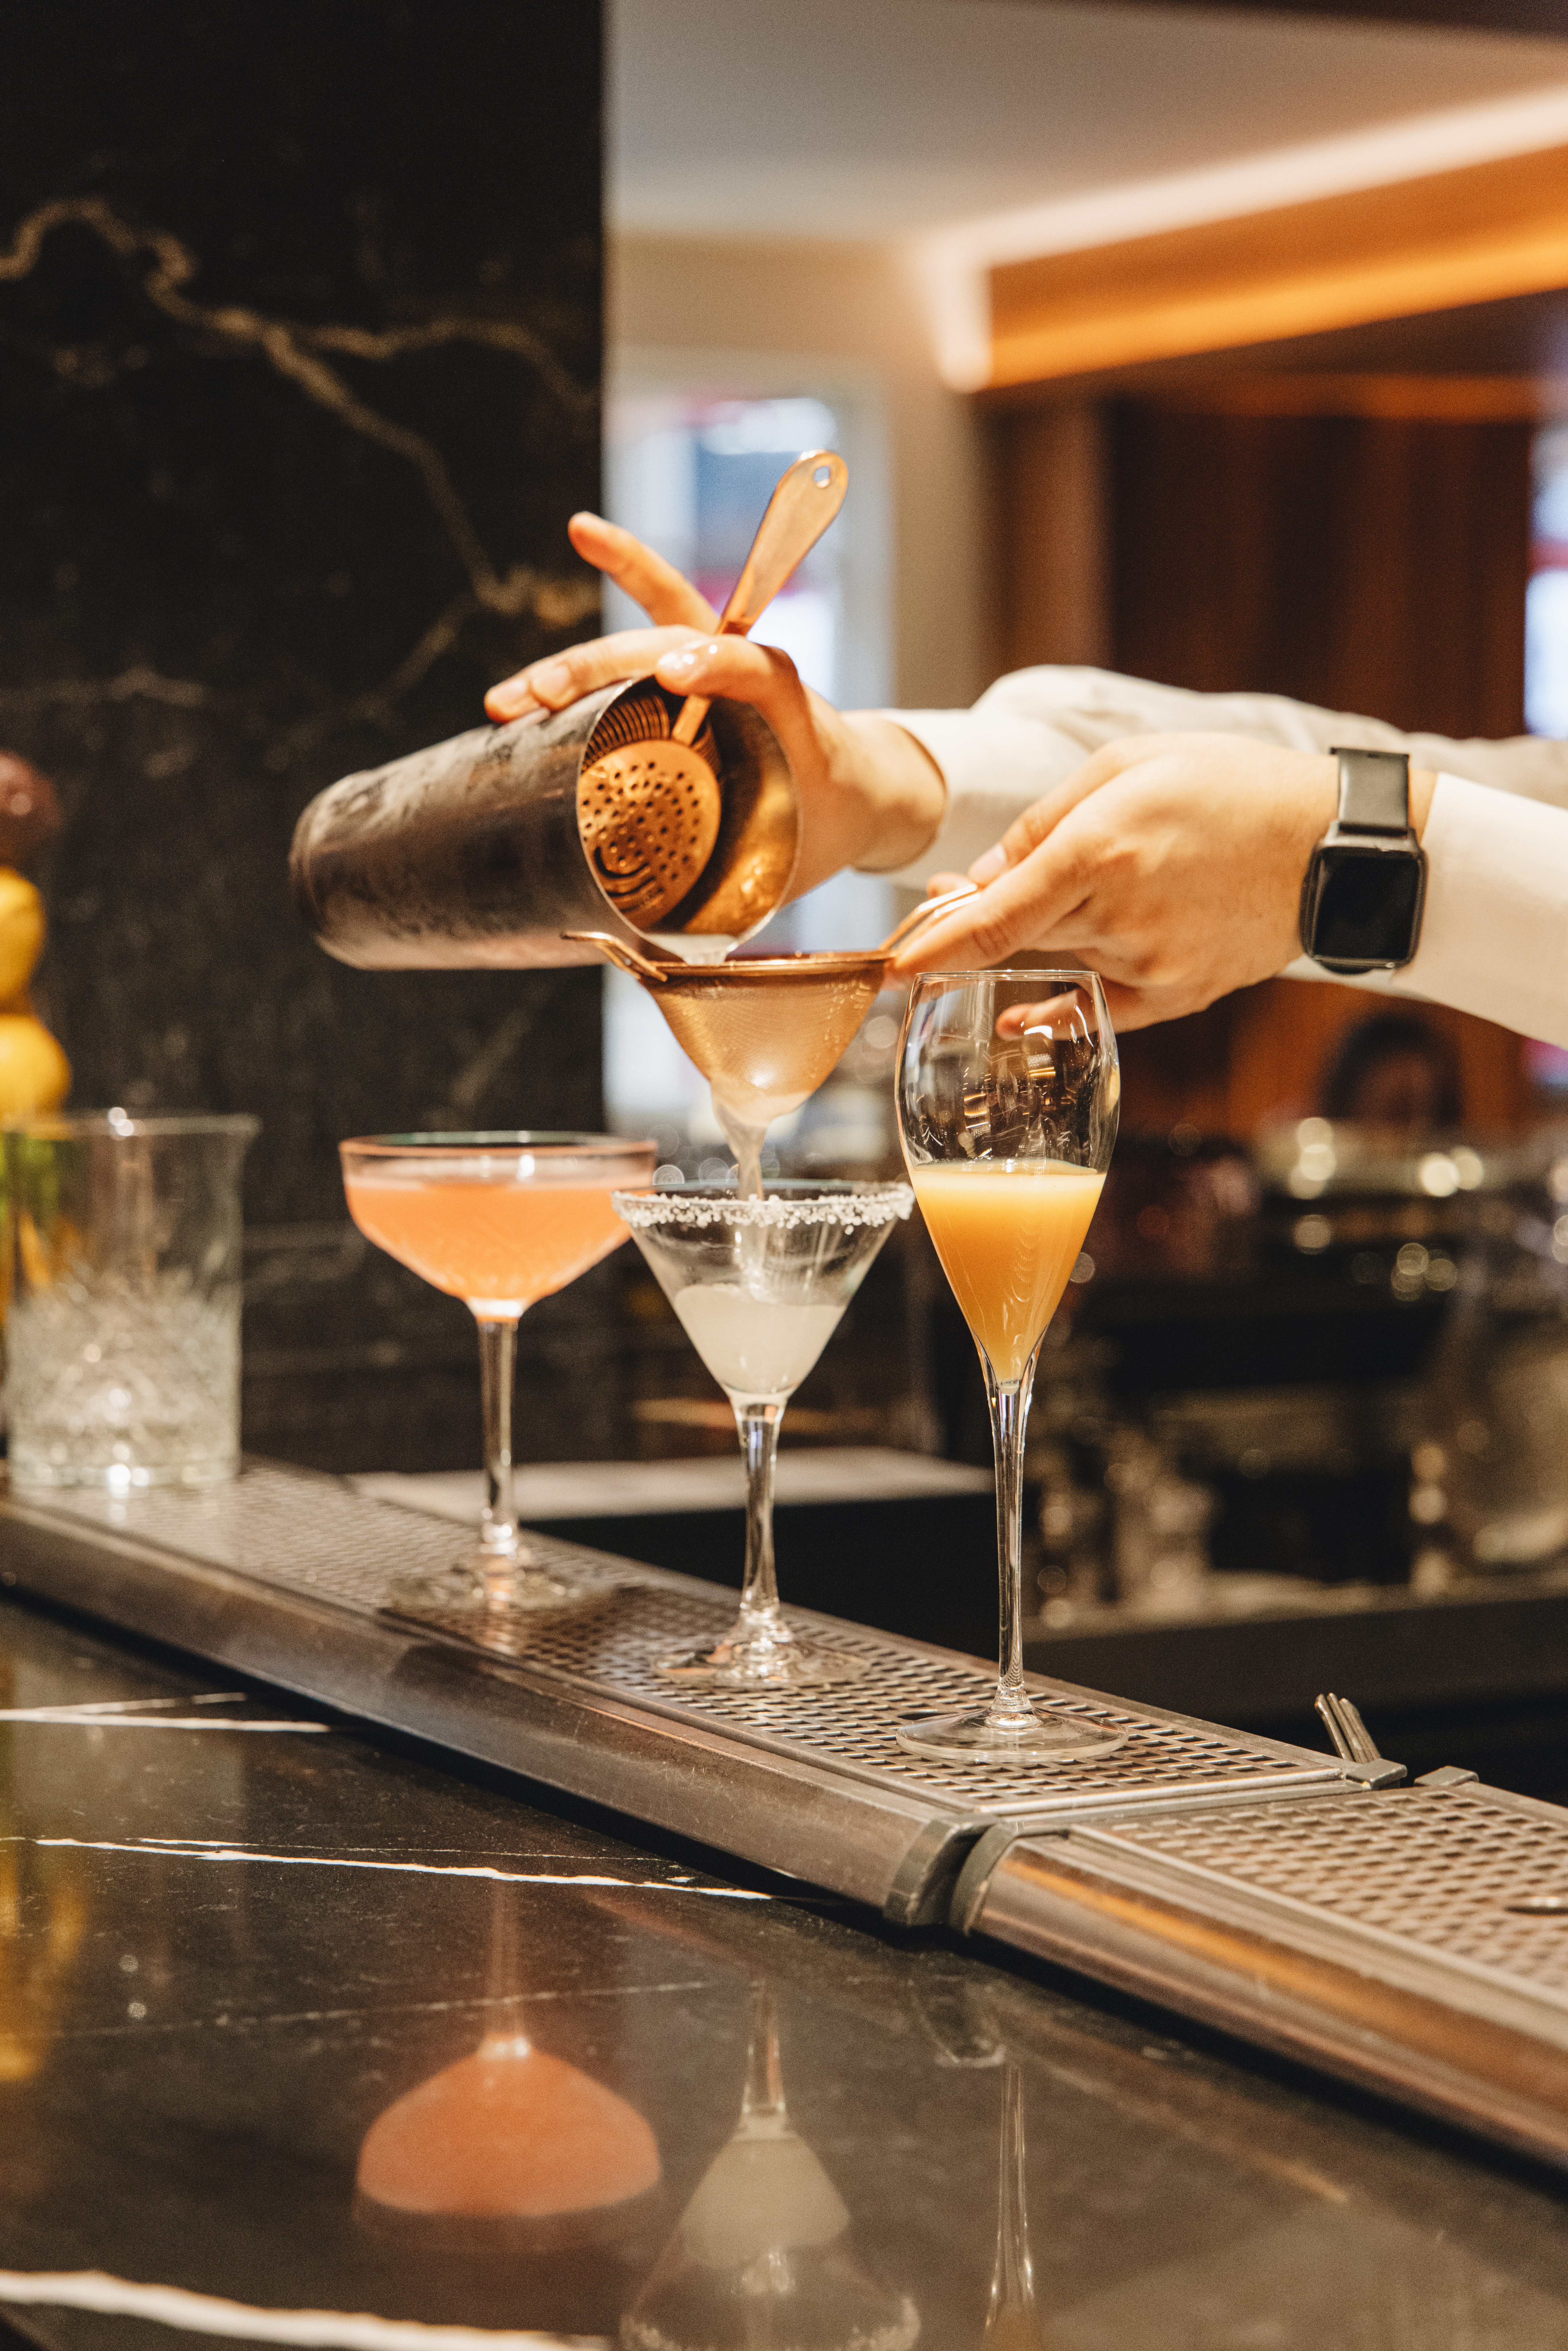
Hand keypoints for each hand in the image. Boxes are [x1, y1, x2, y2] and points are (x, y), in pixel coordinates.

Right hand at [485, 514, 944, 893]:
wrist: (867, 789)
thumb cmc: (826, 827)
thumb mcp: (791, 869)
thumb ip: (730, 904)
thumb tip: (645, 953)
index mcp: (791, 718)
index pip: (756, 671)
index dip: (717, 665)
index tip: (676, 670)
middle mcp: (755, 678)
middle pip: (672, 653)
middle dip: (598, 674)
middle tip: (539, 699)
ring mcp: (724, 666)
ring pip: (650, 636)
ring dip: (579, 659)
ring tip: (517, 693)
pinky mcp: (704, 662)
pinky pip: (663, 604)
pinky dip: (629, 563)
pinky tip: (585, 529)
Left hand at [891, 734, 1436, 1030]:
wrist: (1332, 846)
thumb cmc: (1227, 787)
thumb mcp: (1127, 768)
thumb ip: (1043, 825)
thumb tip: (977, 878)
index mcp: (1102, 852)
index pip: (994, 916)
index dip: (934, 943)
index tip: (891, 965)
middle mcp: (1121, 916)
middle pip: (1019, 932)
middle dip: (983, 914)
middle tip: (969, 883)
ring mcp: (1150, 964)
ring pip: (1062, 955)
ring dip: (1053, 930)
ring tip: (1107, 881)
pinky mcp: (1177, 996)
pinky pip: (1095, 1009)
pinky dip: (1057, 1002)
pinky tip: (1027, 1003)